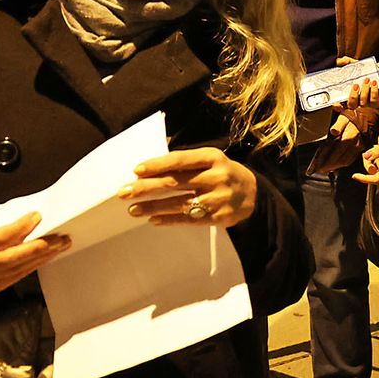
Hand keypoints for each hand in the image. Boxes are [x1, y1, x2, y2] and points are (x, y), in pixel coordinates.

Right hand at [0, 212, 70, 294]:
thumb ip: (1, 226)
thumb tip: (32, 221)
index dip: (19, 228)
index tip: (37, 216)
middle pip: (9, 257)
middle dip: (37, 247)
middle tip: (58, 237)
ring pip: (18, 268)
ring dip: (43, 255)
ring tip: (61, 243)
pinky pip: (20, 275)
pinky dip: (37, 262)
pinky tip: (50, 253)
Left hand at [120, 147, 257, 227]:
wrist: (254, 195)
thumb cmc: (222, 173)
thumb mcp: (210, 159)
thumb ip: (185, 161)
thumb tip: (150, 163)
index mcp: (213, 158)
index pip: (181, 160)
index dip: (158, 165)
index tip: (136, 170)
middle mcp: (216, 176)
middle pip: (176, 182)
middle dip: (147, 187)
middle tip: (124, 192)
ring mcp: (218, 198)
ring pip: (180, 203)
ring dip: (153, 207)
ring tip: (133, 209)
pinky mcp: (219, 217)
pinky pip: (189, 220)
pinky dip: (169, 220)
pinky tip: (153, 220)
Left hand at [308, 112, 363, 173]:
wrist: (366, 118)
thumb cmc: (352, 117)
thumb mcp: (344, 117)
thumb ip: (338, 125)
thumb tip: (333, 131)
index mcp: (349, 135)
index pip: (335, 149)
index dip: (326, 157)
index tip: (318, 162)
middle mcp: (355, 143)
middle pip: (340, 158)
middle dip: (329, 164)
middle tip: (320, 168)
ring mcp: (358, 147)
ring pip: (346, 161)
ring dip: (335, 166)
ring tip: (326, 169)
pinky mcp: (360, 150)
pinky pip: (351, 159)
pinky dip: (342, 164)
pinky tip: (336, 165)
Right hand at [332, 56, 378, 111]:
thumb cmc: (366, 72)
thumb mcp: (356, 66)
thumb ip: (347, 62)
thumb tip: (339, 61)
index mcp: (351, 96)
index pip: (341, 105)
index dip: (337, 107)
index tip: (336, 103)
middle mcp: (358, 102)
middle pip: (352, 105)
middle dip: (353, 96)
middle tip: (355, 85)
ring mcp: (369, 103)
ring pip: (364, 103)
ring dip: (364, 92)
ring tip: (366, 80)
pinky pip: (376, 100)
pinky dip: (374, 91)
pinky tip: (374, 82)